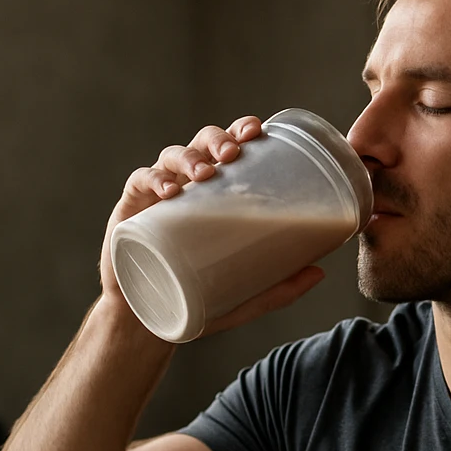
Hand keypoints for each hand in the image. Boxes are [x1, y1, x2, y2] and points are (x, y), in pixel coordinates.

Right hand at [98, 117, 326, 333]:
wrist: (148, 320)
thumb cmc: (195, 297)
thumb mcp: (242, 296)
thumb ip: (278, 287)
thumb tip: (320, 273)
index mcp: (214, 193)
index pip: (228, 149)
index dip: (240, 131)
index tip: (258, 130)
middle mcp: (187, 186)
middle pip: (202, 144)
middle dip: (219, 139)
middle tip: (233, 153)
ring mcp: (157, 195)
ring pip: (173, 156)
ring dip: (190, 158)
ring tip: (206, 174)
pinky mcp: (131, 209)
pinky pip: (140, 181)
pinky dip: (154, 179)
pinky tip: (169, 190)